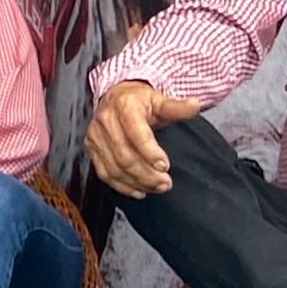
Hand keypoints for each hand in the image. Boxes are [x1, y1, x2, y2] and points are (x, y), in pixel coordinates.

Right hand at [86, 78, 202, 198]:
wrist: (115, 97)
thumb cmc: (139, 101)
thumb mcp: (159, 100)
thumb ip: (177, 107)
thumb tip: (195, 105)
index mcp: (124, 106)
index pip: (136, 133)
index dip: (150, 152)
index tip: (165, 166)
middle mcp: (105, 120)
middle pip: (125, 155)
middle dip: (147, 174)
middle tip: (166, 183)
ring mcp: (95, 136)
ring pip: (114, 168)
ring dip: (137, 182)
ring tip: (157, 187)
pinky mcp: (91, 148)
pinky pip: (104, 173)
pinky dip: (122, 186)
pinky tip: (139, 190)